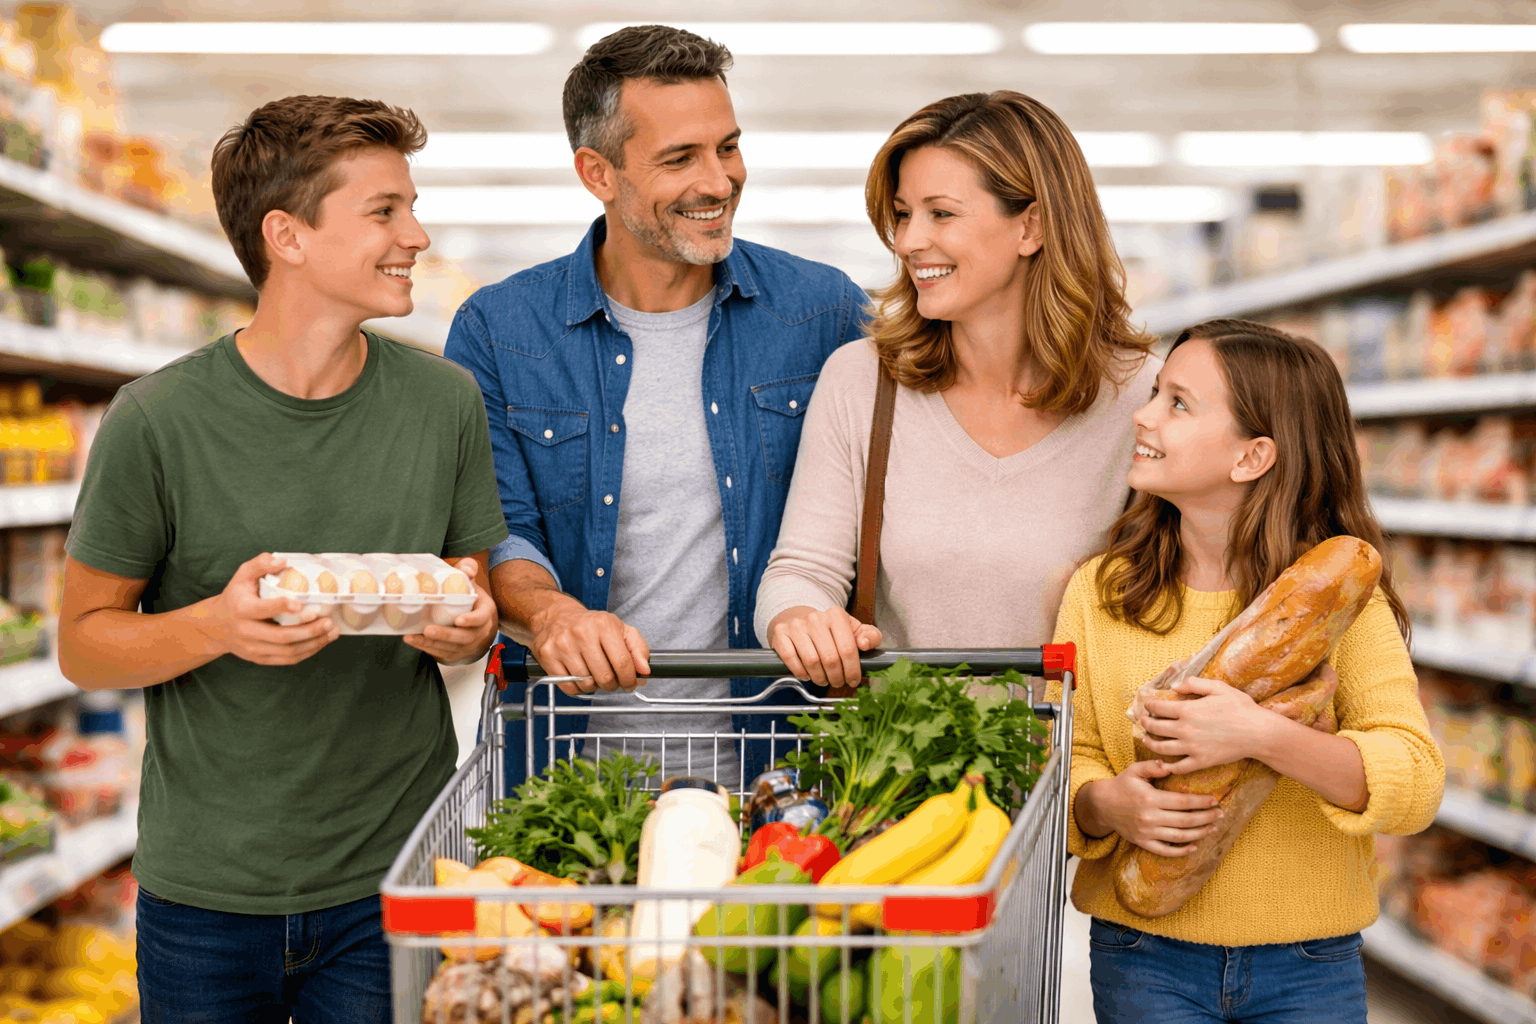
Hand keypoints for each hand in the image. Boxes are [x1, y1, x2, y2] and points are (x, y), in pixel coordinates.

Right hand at [206, 553, 338, 665]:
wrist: (218, 625)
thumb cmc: (237, 596)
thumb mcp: (242, 575)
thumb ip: (260, 564)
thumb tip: (282, 561)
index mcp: (242, 609)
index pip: (263, 610)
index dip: (283, 607)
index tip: (302, 603)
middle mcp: (246, 632)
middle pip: (280, 636)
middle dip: (308, 631)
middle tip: (328, 622)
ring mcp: (253, 648)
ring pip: (287, 651)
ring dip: (313, 643)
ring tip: (332, 632)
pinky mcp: (260, 659)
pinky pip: (287, 660)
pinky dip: (307, 652)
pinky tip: (321, 641)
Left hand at [404, 559, 497, 665]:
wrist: (475, 626)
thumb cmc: (470, 602)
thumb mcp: (471, 584)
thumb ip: (468, 571)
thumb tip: (467, 569)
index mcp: (485, 613)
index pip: (481, 618)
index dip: (471, 620)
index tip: (458, 620)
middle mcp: (479, 633)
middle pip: (464, 637)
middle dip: (445, 635)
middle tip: (428, 630)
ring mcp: (467, 646)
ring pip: (449, 647)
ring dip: (430, 643)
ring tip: (412, 636)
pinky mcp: (454, 654)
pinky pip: (440, 653)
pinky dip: (425, 648)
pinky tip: (412, 640)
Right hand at [529, 596, 649, 695]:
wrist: (556, 616)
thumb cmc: (590, 625)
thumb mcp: (619, 628)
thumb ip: (638, 648)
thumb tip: (645, 670)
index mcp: (604, 625)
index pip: (622, 662)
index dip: (629, 679)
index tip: (630, 683)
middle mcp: (583, 633)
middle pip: (605, 677)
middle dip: (612, 685)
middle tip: (611, 680)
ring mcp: (563, 645)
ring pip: (586, 684)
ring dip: (594, 686)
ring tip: (593, 675)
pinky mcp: (548, 656)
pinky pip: (568, 686)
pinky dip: (577, 687)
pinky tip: (579, 676)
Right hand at [766, 606, 881, 687]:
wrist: (796, 618)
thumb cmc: (828, 630)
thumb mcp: (852, 629)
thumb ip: (869, 636)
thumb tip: (865, 644)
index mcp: (836, 615)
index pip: (848, 649)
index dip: (852, 670)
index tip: (853, 680)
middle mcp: (815, 618)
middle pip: (830, 659)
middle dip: (837, 677)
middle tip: (838, 682)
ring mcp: (796, 626)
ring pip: (812, 662)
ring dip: (820, 678)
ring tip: (824, 680)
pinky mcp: (780, 634)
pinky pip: (791, 660)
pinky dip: (801, 673)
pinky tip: (807, 674)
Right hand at [1077, 761, 1222, 856]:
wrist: (1102, 804)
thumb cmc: (1122, 785)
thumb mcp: (1134, 770)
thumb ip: (1152, 766)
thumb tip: (1170, 765)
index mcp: (1150, 799)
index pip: (1183, 802)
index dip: (1201, 802)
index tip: (1215, 800)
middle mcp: (1150, 817)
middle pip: (1186, 821)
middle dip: (1207, 818)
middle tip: (1221, 814)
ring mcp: (1147, 832)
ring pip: (1180, 837)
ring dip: (1200, 833)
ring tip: (1213, 827)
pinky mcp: (1143, 842)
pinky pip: (1165, 851)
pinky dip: (1181, 851)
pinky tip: (1194, 845)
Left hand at [1139, 676, 1279, 772]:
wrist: (1258, 732)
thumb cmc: (1240, 707)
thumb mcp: (1218, 687)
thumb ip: (1194, 684)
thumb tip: (1174, 686)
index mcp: (1187, 710)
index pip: (1158, 708)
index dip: (1149, 706)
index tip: (1147, 705)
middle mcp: (1185, 730)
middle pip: (1155, 728)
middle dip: (1145, 723)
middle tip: (1142, 721)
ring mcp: (1192, 748)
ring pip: (1162, 748)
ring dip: (1150, 743)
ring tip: (1145, 739)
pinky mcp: (1201, 762)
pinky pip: (1179, 767)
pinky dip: (1169, 766)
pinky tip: (1165, 763)